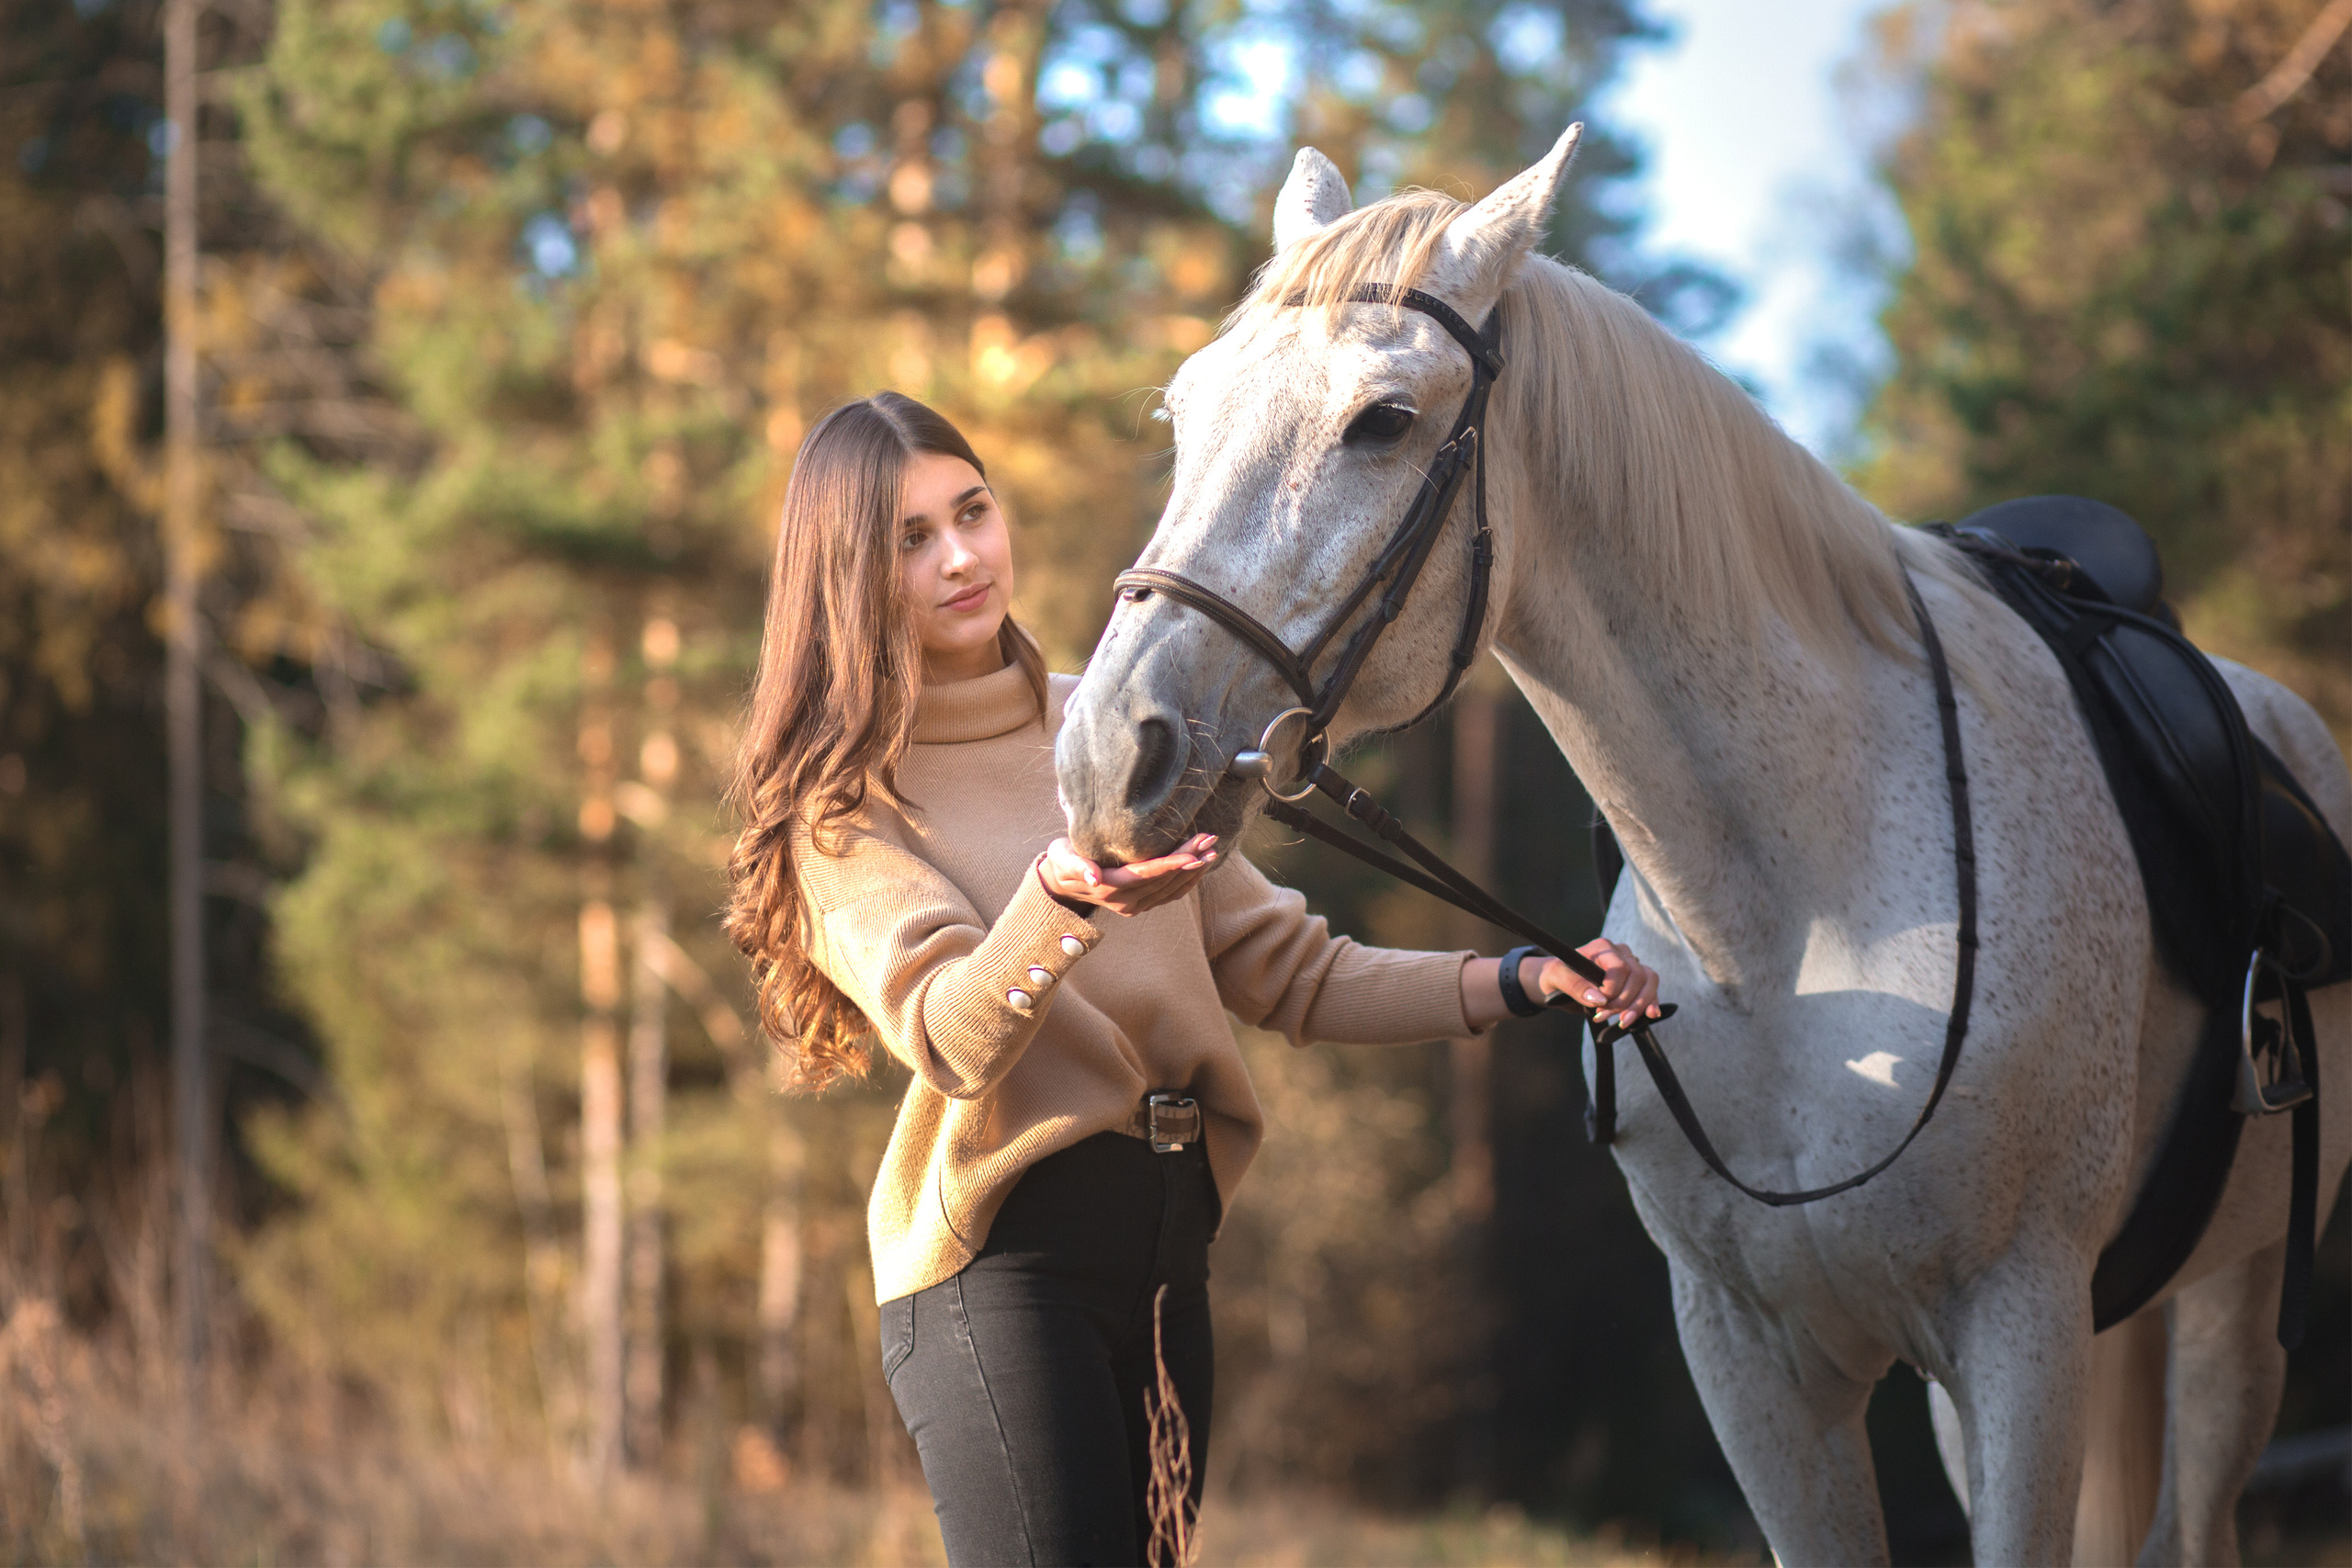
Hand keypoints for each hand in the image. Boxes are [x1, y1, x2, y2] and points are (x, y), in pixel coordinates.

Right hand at [1038, 834, 1218, 917]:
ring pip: (1171, 889)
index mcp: (1110, 887)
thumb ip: (1077, 865)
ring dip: (1193, 871)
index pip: (1147, 873)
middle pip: (1164, 879)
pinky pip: (1169, 896)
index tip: (1194, 852)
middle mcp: (1125, 901)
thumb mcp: (1063, 858)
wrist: (1061, 883)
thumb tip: (1094, 877)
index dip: (1172, 863)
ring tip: (1211, 849)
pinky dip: (1187, 881)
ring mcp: (1133, 906)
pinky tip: (1200, 866)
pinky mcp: (1140, 905)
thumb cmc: (1062, 862)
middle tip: (1210, 839)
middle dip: (1190, 860)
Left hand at [1537, 939, 1660, 1028]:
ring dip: (1638, 1005)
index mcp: (1603, 947)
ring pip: (1649, 982)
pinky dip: (1650, 1004)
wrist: (1558, 984)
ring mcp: (1630, 966)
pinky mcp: (1634, 982)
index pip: (1620, 968)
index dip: (1614, 989)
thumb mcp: (1556, 978)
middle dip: (1623, 1002)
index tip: (1599, 1003)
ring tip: (1623, 1022)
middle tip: (1602, 1015)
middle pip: (1637, 976)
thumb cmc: (1556, 976)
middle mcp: (1620, 953)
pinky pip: (1650, 990)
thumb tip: (1600, 999)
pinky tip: (1650, 1015)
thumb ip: (1575, 986)